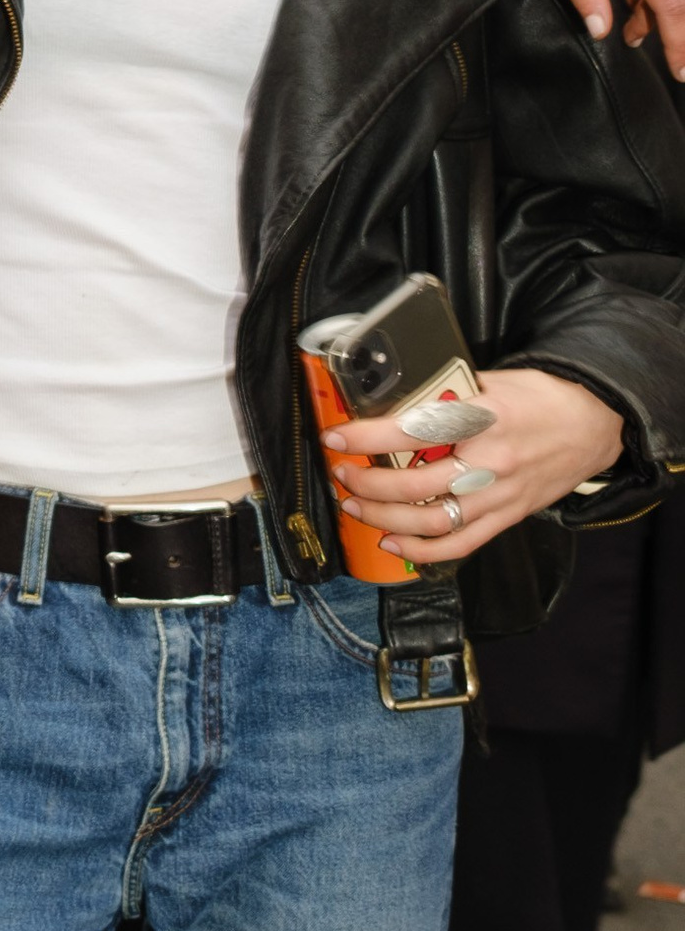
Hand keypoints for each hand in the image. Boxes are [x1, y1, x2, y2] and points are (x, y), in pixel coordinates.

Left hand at [321, 365, 624, 564]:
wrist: (595, 422)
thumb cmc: (540, 396)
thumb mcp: (490, 380)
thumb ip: (446, 392)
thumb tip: (392, 398)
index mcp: (482, 418)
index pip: (413, 431)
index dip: (367, 437)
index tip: (335, 436)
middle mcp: (490, 461)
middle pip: (414, 485)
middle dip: (367, 482)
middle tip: (342, 474)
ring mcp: (500, 495)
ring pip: (431, 521)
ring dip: (384, 517)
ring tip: (356, 505)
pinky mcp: (509, 517)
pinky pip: (460, 544)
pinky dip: (422, 551)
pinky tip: (393, 543)